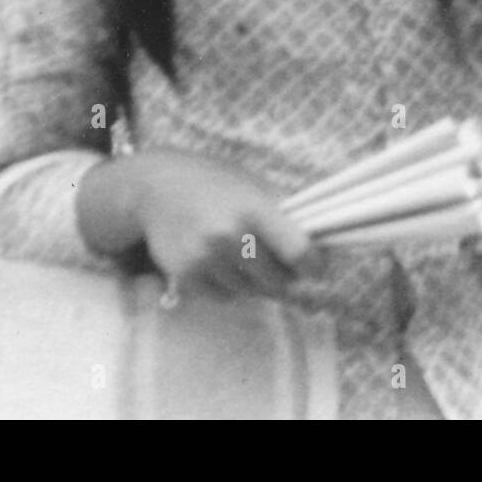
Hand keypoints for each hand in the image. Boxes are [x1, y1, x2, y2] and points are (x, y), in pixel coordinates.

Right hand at [126, 150, 316, 299]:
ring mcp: (206, 257)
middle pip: (279, 281)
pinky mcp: (186, 275)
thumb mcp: (254, 187)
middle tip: (281, 265)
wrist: (157, 187)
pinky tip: (220, 263)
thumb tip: (324, 247)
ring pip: (251, 293)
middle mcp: (230, 234)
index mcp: (255, 208)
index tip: (317, 268)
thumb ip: (284, 215)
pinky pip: (224, 297)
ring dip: (255, 283)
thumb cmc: (216, 183)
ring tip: (244, 257)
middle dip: (285, 277)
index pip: (299, 251)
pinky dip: (229, 287)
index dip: (315, 265)